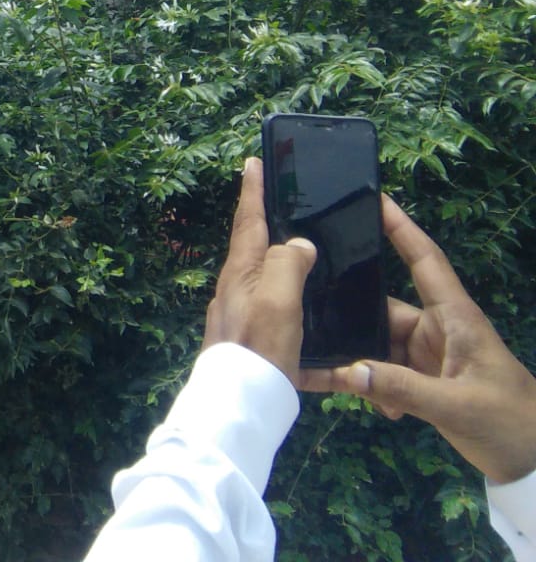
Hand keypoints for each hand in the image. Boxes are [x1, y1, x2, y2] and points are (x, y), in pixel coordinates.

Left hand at [203, 156, 317, 383]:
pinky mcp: (260, 349)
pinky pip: (290, 332)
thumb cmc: (258, 346)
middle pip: (259, 252)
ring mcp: (246, 321)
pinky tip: (331, 344)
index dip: (253, 191)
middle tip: (288, 207)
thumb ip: (288, 263)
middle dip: (272, 228)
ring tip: (317, 266)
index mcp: (241, 273)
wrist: (240, 408)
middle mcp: (238, 292)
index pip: (248, 221)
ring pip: (275, 290)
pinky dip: (309, 332)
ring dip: (294, 276)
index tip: (252, 161)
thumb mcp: (276, 297)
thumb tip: (299, 244)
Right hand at [300, 196, 535, 484]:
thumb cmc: (510, 422)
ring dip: (361, 364)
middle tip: (310, 321)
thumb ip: (401, 389)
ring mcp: (431, 356)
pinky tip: (379, 410)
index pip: (425, 261)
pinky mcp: (425, 381)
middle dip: (352, 320)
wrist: (535, 465)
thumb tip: (347, 370)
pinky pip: (386, 374)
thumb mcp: (457, 407)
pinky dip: (375, 389)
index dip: (401, 228)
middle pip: (383, 309)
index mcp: (456, 319)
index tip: (374, 198)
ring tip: (329, 374)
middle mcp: (439, 330)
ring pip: (379, 346)